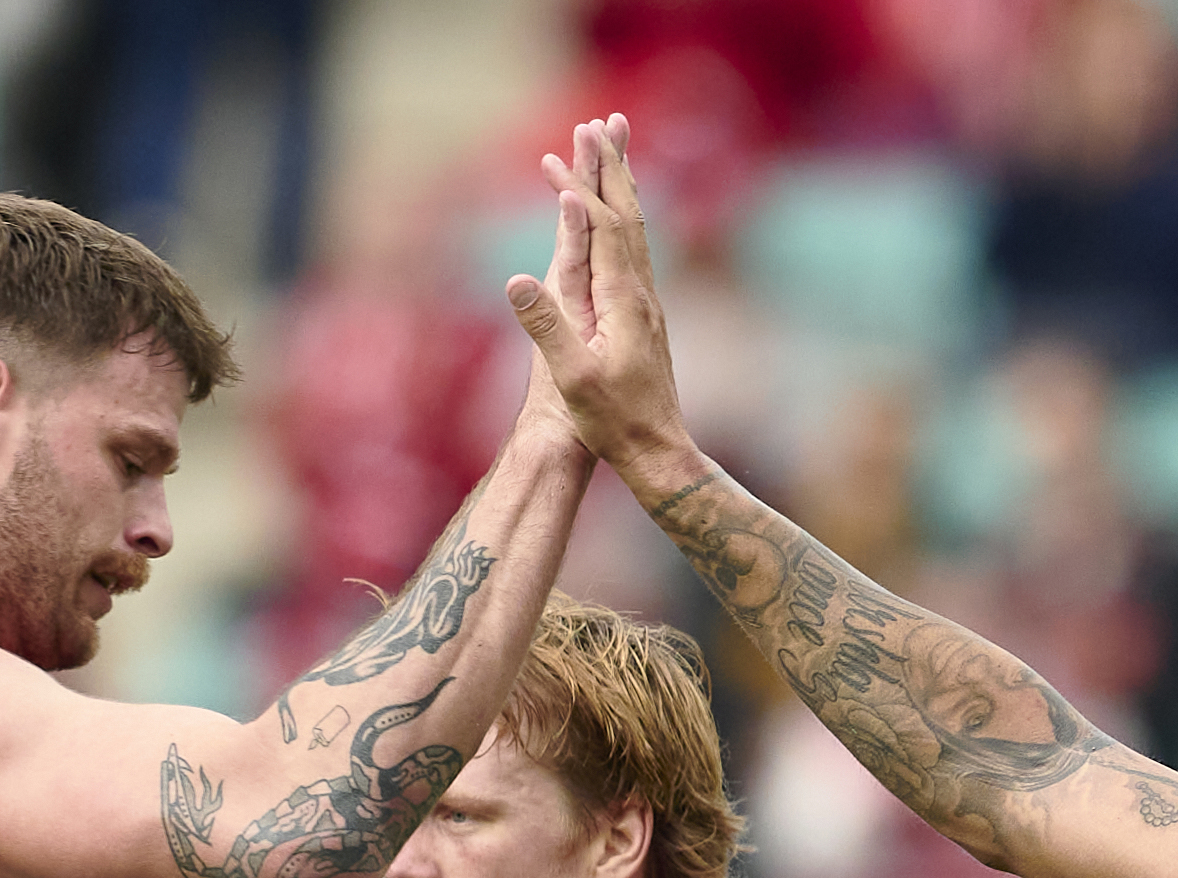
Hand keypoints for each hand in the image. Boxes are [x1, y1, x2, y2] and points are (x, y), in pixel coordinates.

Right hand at [503, 115, 692, 490]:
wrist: (660, 452)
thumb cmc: (614, 422)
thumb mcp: (572, 377)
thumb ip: (546, 326)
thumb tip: (517, 278)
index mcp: (623, 301)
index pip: (602, 228)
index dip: (580, 189)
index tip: (555, 157)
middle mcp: (642, 294)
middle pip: (627, 215)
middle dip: (611, 168)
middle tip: (602, 123)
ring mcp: (647, 304)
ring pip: (637, 230)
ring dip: (623, 186)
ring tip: (615, 150)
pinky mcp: (646, 316)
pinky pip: (635, 252)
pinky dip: (624, 219)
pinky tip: (621, 217)